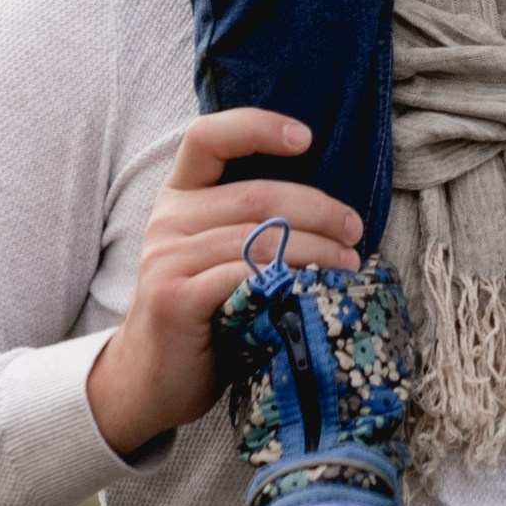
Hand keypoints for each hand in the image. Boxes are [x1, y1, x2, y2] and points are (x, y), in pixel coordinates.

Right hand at [85, 114, 362, 461]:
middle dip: (318, 210)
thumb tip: (334, 210)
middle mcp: (167, 220)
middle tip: (355, 231)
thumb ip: (252, 224)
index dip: (257, 127)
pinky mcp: (174, 298)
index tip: (306, 138)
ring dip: (316, 250)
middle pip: (256, 195)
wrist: (150, 379)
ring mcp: (166, 259)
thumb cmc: (205, 313)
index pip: (207, 137)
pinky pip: (243, 278)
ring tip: (348, 265)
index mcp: (178, 197)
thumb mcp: (219, 256)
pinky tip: (313, 290)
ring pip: (259, 239)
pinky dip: (288, 281)